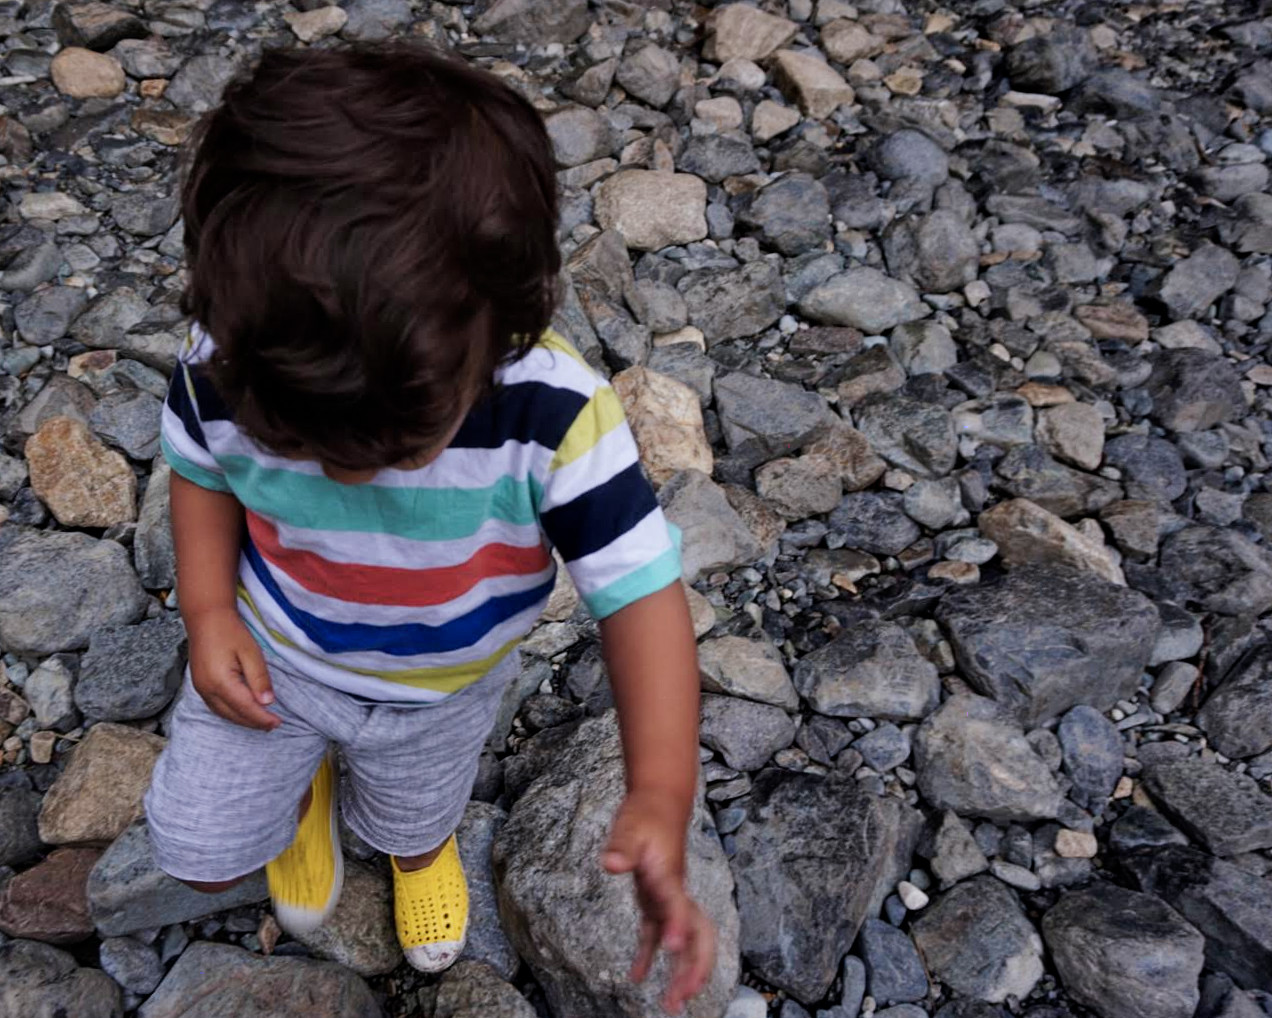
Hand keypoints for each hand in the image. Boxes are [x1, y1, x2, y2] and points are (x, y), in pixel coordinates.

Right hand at [186, 607, 278, 730]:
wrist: (205, 618)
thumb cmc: (230, 632)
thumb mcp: (251, 652)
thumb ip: (259, 679)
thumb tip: (267, 702)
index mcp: (220, 681)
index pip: (245, 707)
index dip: (262, 718)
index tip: (278, 723)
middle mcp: (207, 689)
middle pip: (234, 714)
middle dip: (254, 722)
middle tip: (273, 725)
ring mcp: (200, 689)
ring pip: (224, 713)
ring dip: (243, 720)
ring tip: (261, 722)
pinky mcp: (199, 685)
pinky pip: (216, 707)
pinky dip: (232, 713)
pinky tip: (243, 712)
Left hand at [602, 792, 715, 1013]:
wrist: (660, 801)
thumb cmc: (645, 813)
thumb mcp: (629, 825)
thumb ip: (621, 846)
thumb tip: (611, 863)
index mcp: (669, 875)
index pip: (678, 905)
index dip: (677, 926)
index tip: (673, 948)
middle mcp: (675, 891)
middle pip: (699, 933)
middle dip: (694, 967)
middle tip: (680, 999)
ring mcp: (669, 897)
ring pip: (686, 939)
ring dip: (682, 971)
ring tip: (671, 1003)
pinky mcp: (657, 900)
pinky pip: (656, 934)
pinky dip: (649, 956)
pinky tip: (636, 977)